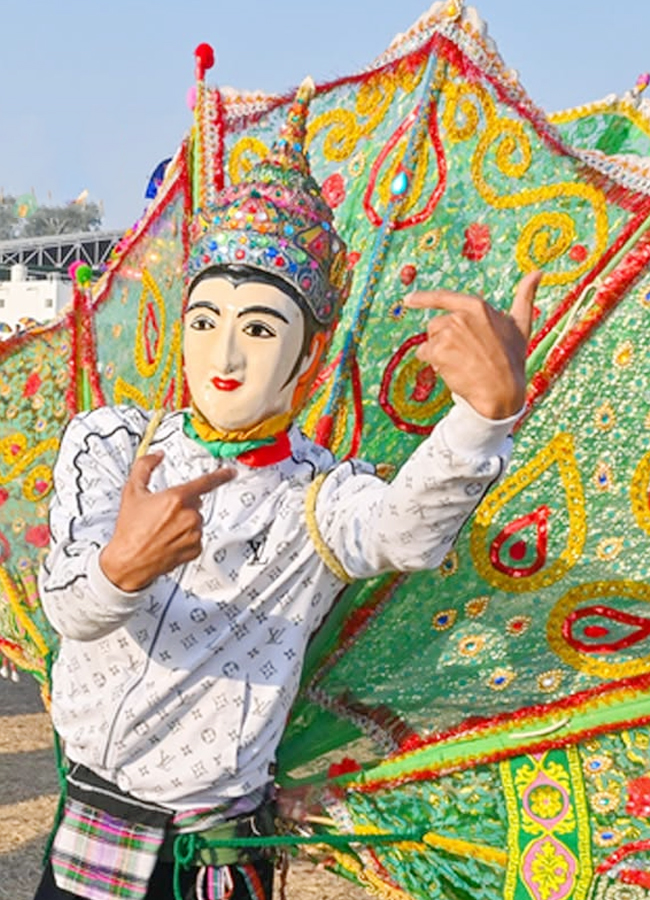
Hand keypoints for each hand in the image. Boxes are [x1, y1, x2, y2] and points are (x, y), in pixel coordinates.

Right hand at [99, 452, 234, 591]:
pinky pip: (196, 537)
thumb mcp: (132, 492)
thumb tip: (156, 456)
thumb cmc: (130, 530)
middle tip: (162, 514)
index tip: (230, 472)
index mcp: (177, 498)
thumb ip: (144, 467)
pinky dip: (185, 538)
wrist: (129, 561)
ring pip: (196, 520)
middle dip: (182, 505)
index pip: (206, 482)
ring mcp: (194, 533)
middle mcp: (189, 516)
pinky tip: (169, 540)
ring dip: (184, 522)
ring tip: (163, 529)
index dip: (220, 475)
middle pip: (195, 503)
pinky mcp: (196, 549)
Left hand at [404, 271, 541, 419]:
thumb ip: (525, 297)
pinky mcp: (439, 351)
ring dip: (438, 353)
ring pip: (429, 341)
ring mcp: (448, 334)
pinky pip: (425, 355)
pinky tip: (452, 370)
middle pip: (435, 325)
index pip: (443, 298)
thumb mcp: (521, 325)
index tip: (408, 300)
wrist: (501, 391)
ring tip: (460, 364)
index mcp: (477, 306)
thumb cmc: (512, 360)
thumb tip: (539, 272)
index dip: (423, 298)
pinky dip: (433, 364)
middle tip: (465, 356)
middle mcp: (460, 316)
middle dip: (443, 340)